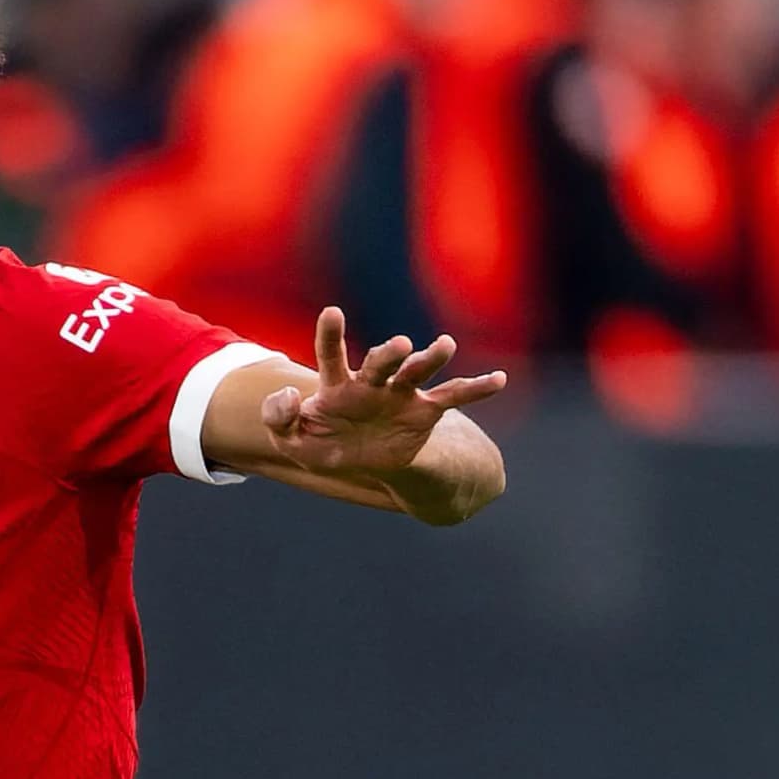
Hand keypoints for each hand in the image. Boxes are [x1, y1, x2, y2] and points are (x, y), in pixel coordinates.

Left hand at [260, 310, 508, 480]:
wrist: (361, 466)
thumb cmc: (323, 444)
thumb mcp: (292, 442)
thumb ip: (280, 419)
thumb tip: (292, 394)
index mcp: (337, 386)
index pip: (331, 356)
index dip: (331, 335)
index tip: (332, 312)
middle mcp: (371, 382)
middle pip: (380, 361)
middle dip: (389, 353)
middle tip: (398, 346)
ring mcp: (400, 393)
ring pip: (419, 370)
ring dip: (431, 357)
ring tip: (445, 345)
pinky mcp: (425, 411)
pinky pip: (454, 396)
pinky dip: (476, 388)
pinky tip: (498, 380)